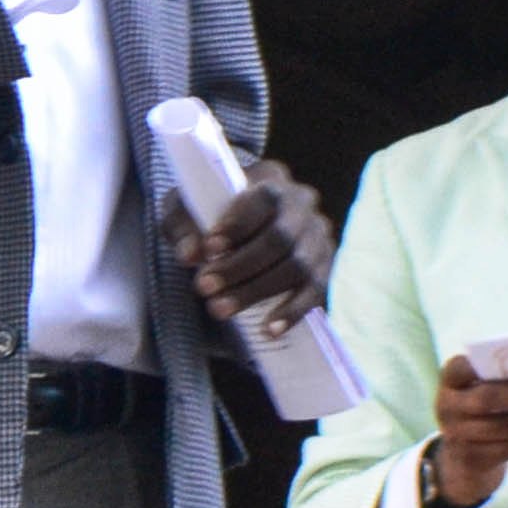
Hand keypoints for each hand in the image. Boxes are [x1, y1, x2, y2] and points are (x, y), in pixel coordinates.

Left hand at [159, 158, 331, 329]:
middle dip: (240, 266)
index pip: (263, 199)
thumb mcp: (186, 211)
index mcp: (271, 178)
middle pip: (280, 237)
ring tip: (219, 309)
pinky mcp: (323, 265)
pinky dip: (292, 311)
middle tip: (204, 288)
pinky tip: (268, 329)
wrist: (236, 230)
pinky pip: (315, 291)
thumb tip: (189, 255)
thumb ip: (184, 229)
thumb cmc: (208, 214)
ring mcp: (317, 235)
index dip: (237, 225)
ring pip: (296, 266)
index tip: (208, 249)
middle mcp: (303, 202)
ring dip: (257, 291)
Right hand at [423, 351, 507, 507]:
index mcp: (452, 379)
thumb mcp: (485, 389)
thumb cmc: (486, 411)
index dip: (494, 362)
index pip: (466, 365)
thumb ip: (506, 376)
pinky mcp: (473, 459)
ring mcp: (457, 435)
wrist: (463, 461)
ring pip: (505, 428)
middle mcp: (448, 405)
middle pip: (489, 399)